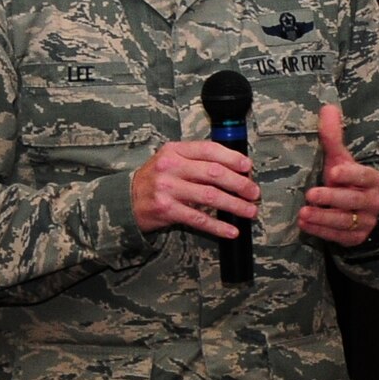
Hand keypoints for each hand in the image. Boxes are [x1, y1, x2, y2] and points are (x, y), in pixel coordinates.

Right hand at [131, 140, 259, 236]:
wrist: (125, 200)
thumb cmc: (156, 179)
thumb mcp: (171, 160)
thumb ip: (197, 160)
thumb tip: (235, 168)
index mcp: (174, 150)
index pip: (209, 149)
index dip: (232, 157)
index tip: (248, 167)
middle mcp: (170, 167)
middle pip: (214, 173)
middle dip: (239, 183)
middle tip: (254, 192)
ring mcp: (167, 189)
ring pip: (210, 196)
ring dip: (235, 205)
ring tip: (250, 211)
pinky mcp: (166, 210)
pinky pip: (198, 218)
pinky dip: (218, 226)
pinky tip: (231, 230)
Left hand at [300, 104, 378, 247]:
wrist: (366, 213)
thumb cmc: (349, 181)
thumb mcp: (342, 160)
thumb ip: (334, 138)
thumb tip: (327, 108)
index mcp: (372, 180)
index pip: (365, 177)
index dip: (351, 176)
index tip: (333, 173)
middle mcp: (373, 202)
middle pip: (354, 201)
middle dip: (332, 198)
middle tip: (311, 195)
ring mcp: (365, 222)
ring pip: (345, 221)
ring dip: (323, 218)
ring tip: (303, 214)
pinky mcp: (355, 238)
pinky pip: (339, 236)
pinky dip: (322, 231)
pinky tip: (305, 225)